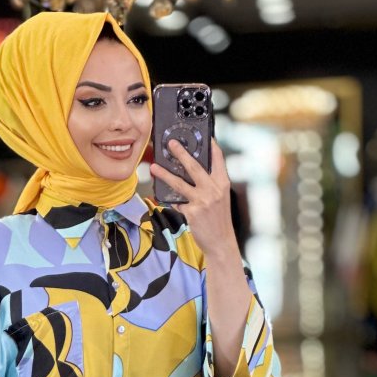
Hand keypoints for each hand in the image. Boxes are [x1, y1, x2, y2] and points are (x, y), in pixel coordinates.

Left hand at [149, 139, 237, 256]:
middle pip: (194, 166)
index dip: (211, 145)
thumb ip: (210, 184)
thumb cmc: (219, 220)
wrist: (221, 242)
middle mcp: (213, 189)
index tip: (204, 134)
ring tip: (154, 168)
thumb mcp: (220, 198)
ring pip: (179, 183)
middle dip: (181, 152)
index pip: (218, 158)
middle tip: (171, 143)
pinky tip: (164, 197)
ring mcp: (202, 201)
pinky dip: (171, 200)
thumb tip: (192, 171)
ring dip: (165, 174)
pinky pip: (177, 202)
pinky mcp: (192, 212)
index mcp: (222, 183)